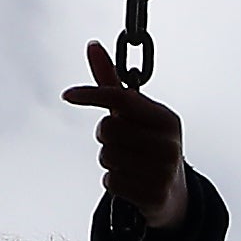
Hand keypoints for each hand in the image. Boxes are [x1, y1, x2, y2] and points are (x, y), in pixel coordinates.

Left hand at [61, 41, 189, 227]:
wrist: (172, 193)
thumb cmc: (147, 144)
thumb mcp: (135, 115)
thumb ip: (111, 83)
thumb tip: (92, 45)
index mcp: (167, 118)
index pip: (122, 98)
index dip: (93, 94)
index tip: (68, 95)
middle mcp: (169, 143)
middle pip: (108, 129)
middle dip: (106, 136)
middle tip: (122, 143)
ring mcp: (163, 171)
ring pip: (106, 156)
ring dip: (109, 161)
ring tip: (128, 163)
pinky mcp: (153, 195)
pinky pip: (110, 181)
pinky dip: (113, 182)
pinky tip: (130, 182)